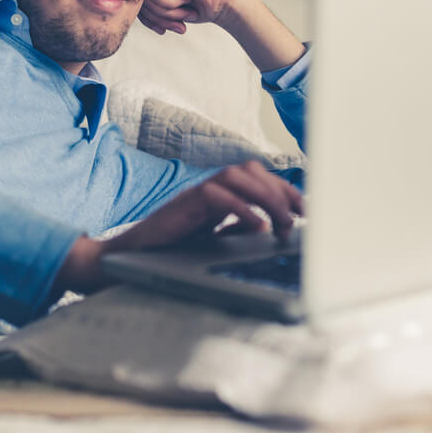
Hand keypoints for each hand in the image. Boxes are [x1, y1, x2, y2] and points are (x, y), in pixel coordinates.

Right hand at [52, 161, 302, 293]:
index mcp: (218, 196)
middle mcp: (207, 190)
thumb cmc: (166, 254)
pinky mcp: (181, 206)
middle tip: (299, 216)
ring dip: (265, 197)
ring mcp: (193, 195)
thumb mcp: (211, 242)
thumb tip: (272, 229)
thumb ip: (236, 230)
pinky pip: (214, 196)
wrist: (125, 262)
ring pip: (235, 176)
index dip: (283, 188)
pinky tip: (257, 227)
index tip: (306, 208)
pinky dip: (240, 209)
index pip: (256, 178)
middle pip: (249, 170)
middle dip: (280, 190)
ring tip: (281, 222)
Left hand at [139, 0, 305, 72]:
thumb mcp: (163, 9)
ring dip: (167, 12)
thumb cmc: (197, 6)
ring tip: (185, 6)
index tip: (164, 27)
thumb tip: (117, 6)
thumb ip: (142, 6)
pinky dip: (171, 4)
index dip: (148, 19)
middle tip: (180, 17)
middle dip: (159, 17)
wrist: (225, 4)